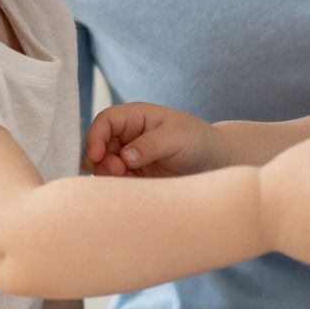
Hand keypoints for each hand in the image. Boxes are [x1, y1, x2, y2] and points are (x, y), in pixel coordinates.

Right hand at [86, 103, 219, 177]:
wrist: (214, 163)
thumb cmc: (198, 141)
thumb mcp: (177, 138)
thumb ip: (150, 145)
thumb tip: (125, 157)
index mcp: (136, 117)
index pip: (105, 121)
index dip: (95, 136)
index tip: (96, 155)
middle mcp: (127, 136)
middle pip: (98, 146)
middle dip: (101, 160)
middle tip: (118, 172)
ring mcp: (128, 157)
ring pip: (102, 166)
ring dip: (106, 175)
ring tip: (124, 180)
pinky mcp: (133, 177)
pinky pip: (114, 182)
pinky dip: (114, 187)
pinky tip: (128, 190)